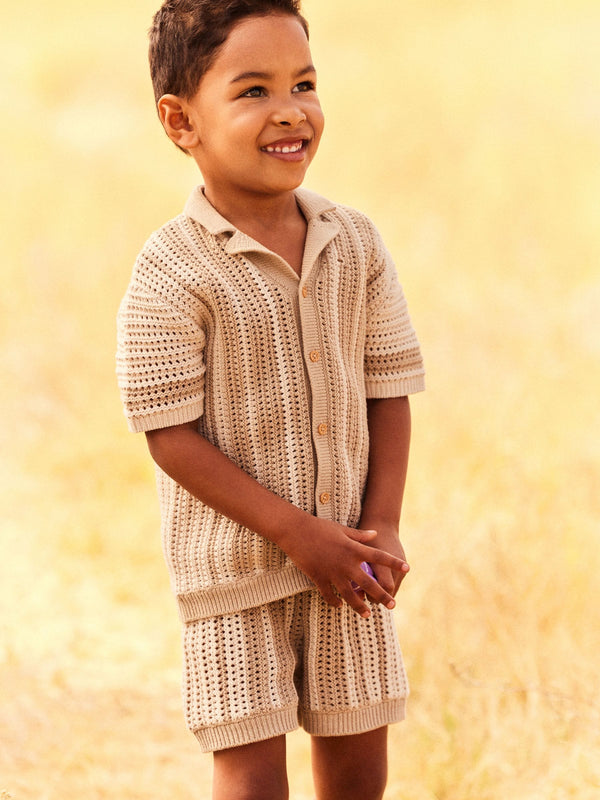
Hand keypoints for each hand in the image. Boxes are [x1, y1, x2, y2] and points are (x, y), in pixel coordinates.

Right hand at [277, 518, 408, 617]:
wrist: (296, 531)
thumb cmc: (319, 527)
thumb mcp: (342, 529)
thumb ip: (360, 535)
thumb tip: (375, 535)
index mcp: (354, 549)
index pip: (379, 557)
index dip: (394, 563)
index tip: (408, 569)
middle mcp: (346, 563)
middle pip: (369, 584)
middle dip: (382, 596)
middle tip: (392, 605)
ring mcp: (332, 572)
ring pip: (350, 595)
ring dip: (360, 606)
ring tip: (368, 614)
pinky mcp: (319, 578)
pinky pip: (329, 595)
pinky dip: (335, 602)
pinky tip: (340, 606)